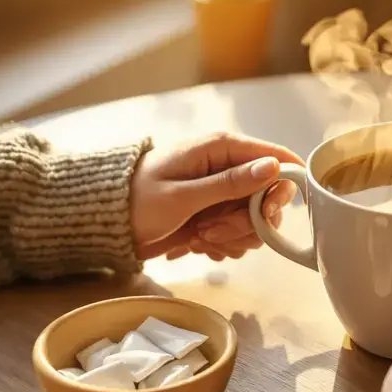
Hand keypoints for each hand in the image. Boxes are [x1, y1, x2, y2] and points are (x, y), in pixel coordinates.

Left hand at [129, 132, 303, 260]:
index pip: (278, 159)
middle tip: (212, 231)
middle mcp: (230, 166)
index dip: (280, 190)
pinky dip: (224, 243)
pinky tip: (198, 242)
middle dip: (246, 223)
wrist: (112, 222)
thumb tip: (274, 167)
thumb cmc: (138, 200)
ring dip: (232, 236)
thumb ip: (230, 183)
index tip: (263, 215)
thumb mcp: (183, 195)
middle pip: (270, 198)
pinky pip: (242, 233)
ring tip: (200, 237)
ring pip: (258, 221)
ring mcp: (226, 192)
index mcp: (222, 148)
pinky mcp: (221, 213)